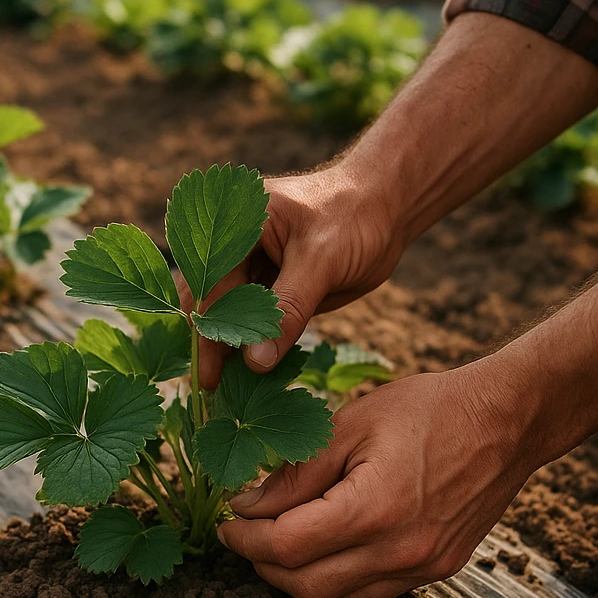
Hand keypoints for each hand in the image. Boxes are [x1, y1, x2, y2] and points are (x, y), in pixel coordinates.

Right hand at [187, 161, 408, 388]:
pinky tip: (253, 373)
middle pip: (211, 300)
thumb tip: (255, 362)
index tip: (208, 375)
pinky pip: (258, 319)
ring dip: (232, 347)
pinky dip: (256, 343)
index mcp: (236, 223)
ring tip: (226, 389)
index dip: (209, 331)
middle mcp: (236, 244)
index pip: (212, 285)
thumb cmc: (354, 218)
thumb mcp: (321, 261)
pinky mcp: (275, 285)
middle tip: (209, 389)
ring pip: (233, 314)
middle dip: (211, 342)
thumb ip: (288, 310)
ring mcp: (255, 265)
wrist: (389, 208)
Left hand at [217, 359, 536, 597]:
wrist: (507, 420)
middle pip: (304, 585)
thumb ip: (297, 472)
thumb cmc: (428, 409)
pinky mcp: (437, 571)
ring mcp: (422, 568)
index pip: (285, 546)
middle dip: (262, 562)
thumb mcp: (352, 423)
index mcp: (374, 509)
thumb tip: (248, 506)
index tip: (226, 520)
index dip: (244, 537)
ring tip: (280, 540)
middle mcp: (400, 552)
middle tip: (245, 530)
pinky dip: (335, 585)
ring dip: (296, 579)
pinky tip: (326, 551)